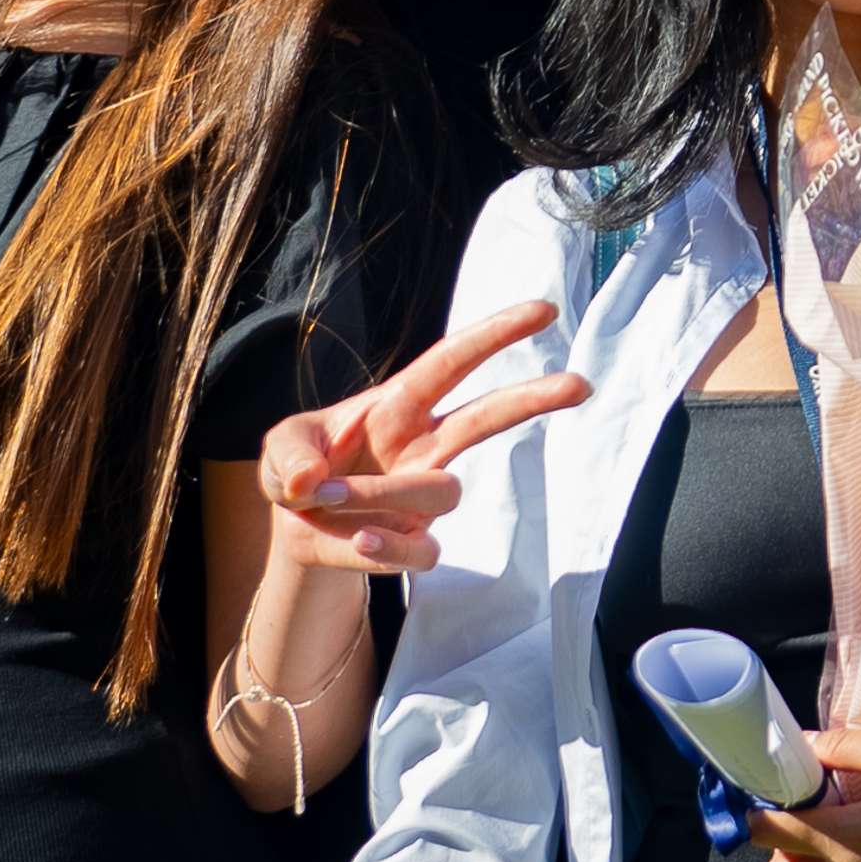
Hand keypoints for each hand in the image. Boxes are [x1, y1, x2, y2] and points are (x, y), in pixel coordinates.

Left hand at [256, 299, 588, 572]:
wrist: (296, 531)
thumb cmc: (299, 470)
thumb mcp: (279, 449)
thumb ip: (289, 455)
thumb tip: (310, 482)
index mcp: (398, 404)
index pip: (453, 362)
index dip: (496, 334)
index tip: (544, 311)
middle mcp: (424, 444)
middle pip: (487, 417)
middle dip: (533, 398)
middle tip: (581, 384)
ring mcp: (425, 495)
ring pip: (441, 491)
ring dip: (380, 495)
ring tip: (327, 497)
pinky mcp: (418, 542)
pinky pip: (422, 549)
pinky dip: (388, 547)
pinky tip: (359, 538)